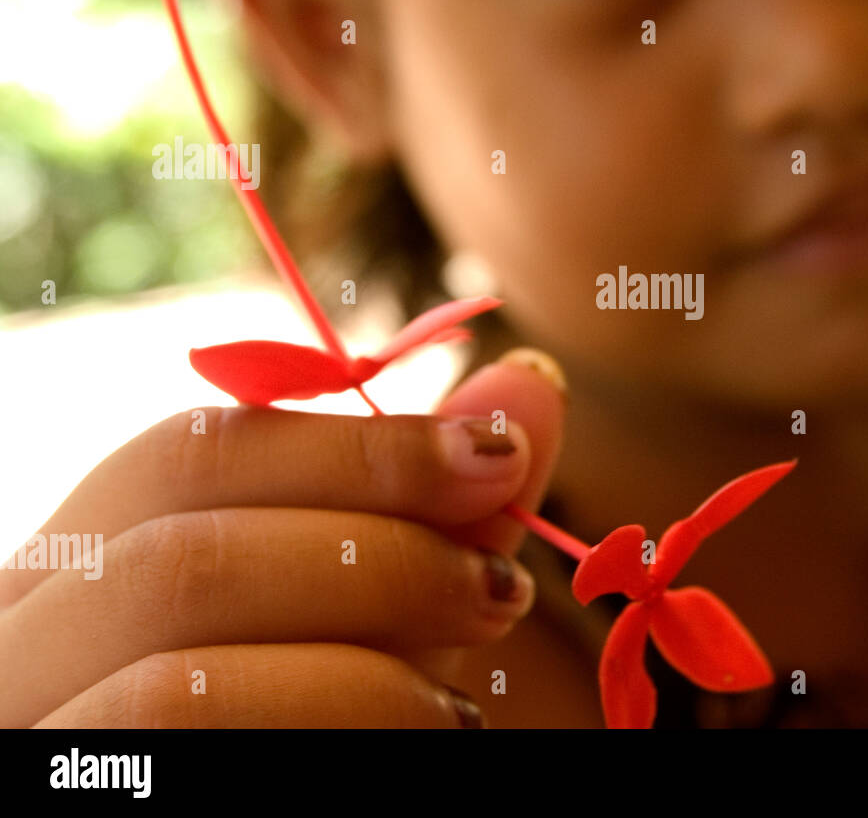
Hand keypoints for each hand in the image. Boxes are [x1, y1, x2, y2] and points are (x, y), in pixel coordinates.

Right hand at [0, 350, 565, 727]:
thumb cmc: (306, 731)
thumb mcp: (369, 622)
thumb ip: (433, 514)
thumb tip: (528, 382)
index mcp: (74, 574)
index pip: (184, 458)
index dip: (355, 446)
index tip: (498, 451)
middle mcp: (21, 648)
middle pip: (180, 550)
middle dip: (373, 547)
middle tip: (508, 585)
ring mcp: (30, 741)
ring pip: (178, 667)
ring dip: (362, 648)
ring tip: (478, 680)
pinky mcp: (64, 809)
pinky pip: (183, 739)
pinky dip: (336, 718)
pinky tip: (430, 729)